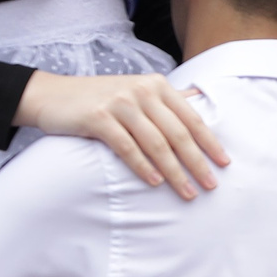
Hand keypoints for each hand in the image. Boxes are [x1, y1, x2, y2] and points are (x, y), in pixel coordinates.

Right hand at [17, 71, 229, 199]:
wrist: (51, 95)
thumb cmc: (99, 97)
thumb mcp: (136, 90)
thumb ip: (166, 97)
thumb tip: (199, 98)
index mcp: (157, 85)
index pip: (191, 117)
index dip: (209, 142)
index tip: (224, 164)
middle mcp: (142, 91)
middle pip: (178, 132)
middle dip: (197, 162)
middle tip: (210, 185)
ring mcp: (120, 103)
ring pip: (156, 143)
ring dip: (174, 171)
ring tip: (187, 191)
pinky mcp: (98, 117)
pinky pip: (127, 147)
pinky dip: (143, 166)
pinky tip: (155, 182)